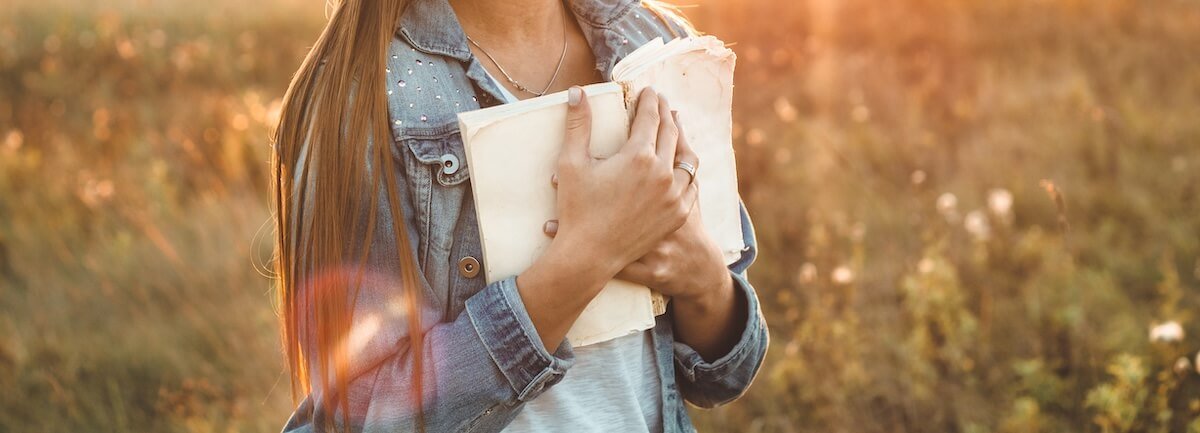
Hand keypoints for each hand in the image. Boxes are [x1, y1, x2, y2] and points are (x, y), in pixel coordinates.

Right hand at [545, 108, 726, 303]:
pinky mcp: (679, 215)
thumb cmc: (576, 209)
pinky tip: (683, 164)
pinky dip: (688, 169)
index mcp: (638, 156)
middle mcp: (662, 173)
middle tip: (661, 102)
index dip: (649, 101)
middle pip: (670, 133)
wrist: (590, 256)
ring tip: (676, 126)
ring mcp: (674, 196)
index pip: (649, 117)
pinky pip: (691, 184)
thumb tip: (577, 91)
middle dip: (665, 113)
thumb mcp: (571, 163)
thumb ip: (578, 124)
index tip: (648, 91)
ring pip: (687, 158)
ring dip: (681, 138)